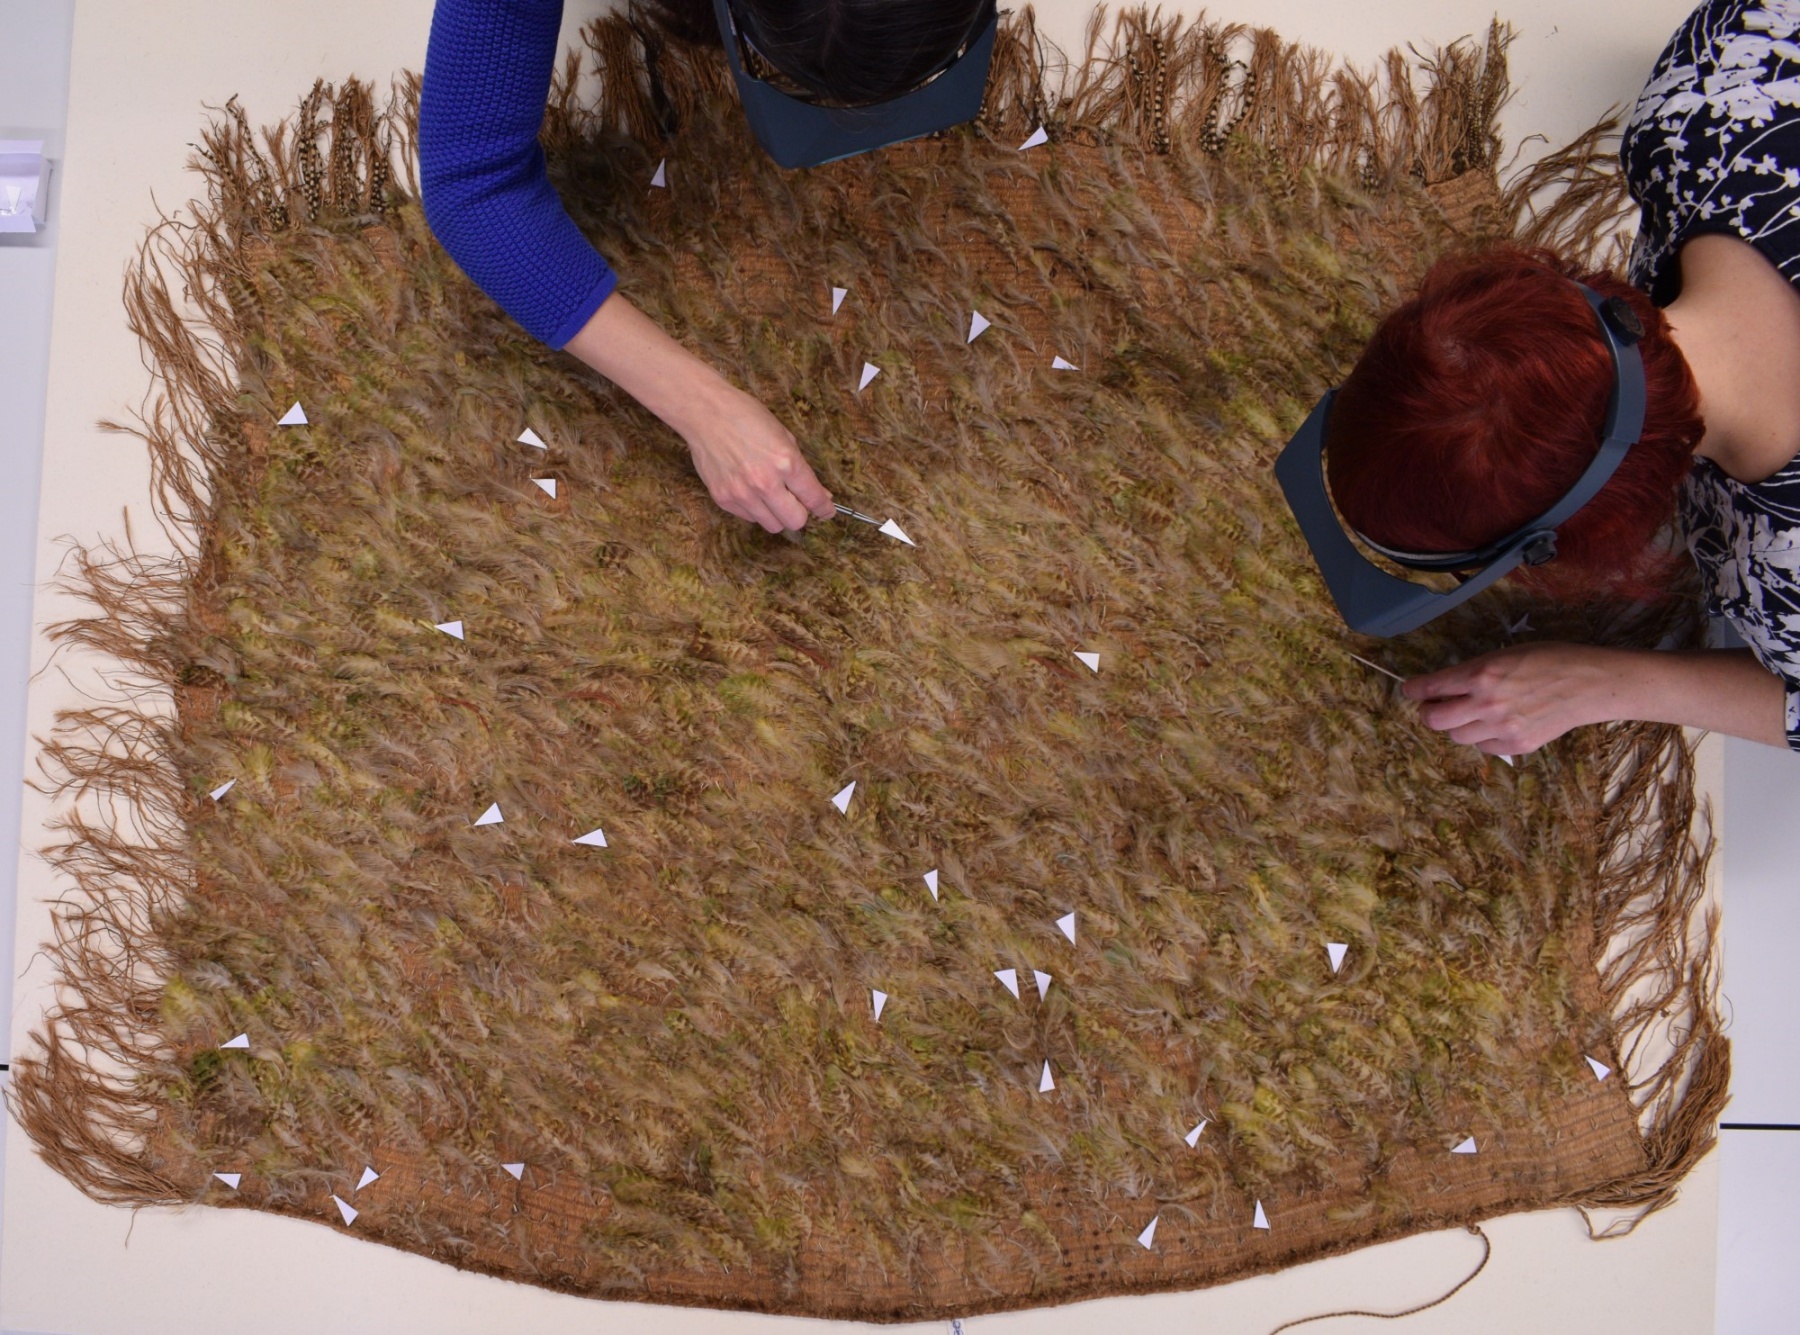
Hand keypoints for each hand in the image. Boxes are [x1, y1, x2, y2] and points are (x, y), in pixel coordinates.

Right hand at [678, 380, 834, 533]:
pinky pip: (749, 517)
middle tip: (796, 502)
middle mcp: (765, 482)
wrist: (705, 412)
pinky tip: (750, 490)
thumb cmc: (745, 417)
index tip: (826, 511)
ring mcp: (742, 493)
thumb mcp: (783, 435)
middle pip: (795, 522)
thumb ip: (801, 468)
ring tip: (770, 496)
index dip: (824, 509)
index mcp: (785, 462)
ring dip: (777, 514)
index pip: (813, 498)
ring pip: (772, 525)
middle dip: (800, 514)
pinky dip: (755, 509)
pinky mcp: (723, 499)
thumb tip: (819, 495)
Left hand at [1402, 643, 1630, 755]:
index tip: (1410, 690)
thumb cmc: (1548, 660)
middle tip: (1432, 708)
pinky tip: (1494, 724)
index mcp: (1482, 674)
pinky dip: (1482, 737)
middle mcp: (1487, 703)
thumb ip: (1473, 672)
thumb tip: (1445, 686)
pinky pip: (1483, 747)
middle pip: (1435, 720)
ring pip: (1457, 736)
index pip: (1432, 687)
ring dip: (1456, 726)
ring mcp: (1502, 728)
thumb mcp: (1505, 654)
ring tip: (1469, 714)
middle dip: (1428, 713)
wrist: (1588, 684)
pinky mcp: (1516, 746)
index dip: (1415, 690)